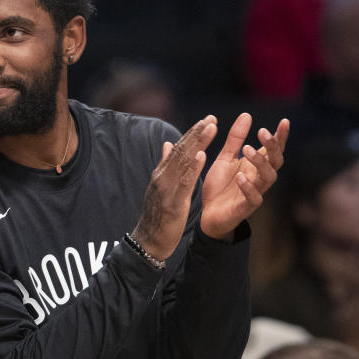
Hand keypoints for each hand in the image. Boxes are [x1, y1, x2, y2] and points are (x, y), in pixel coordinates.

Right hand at [132, 115, 217, 260]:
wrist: (147, 241)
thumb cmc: (156, 216)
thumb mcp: (160, 188)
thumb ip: (164, 165)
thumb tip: (167, 144)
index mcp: (161, 174)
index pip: (177, 149)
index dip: (192, 134)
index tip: (206, 121)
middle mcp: (162, 177)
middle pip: (180, 151)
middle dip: (197, 133)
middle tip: (211, 118)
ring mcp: (166, 189)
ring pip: (183, 162)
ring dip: (197, 143)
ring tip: (210, 129)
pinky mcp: (172, 202)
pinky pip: (184, 182)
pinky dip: (192, 168)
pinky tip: (201, 156)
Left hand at [200, 113, 289, 238]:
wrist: (206, 214)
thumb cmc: (220, 186)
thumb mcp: (225, 158)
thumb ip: (235, 139)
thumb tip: (247, 114)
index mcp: (256, 165)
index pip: (273, 149)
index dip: (280, 136)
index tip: (284, 121)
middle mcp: (259, 178)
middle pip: (275, 161)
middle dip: (272, 146)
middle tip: (262, 132)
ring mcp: (255, 192)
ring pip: (268, 177)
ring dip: (260, 162)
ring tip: (247, 150)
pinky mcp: (245, 208)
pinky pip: (254, 198)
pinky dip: (248, 187)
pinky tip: (240, 176)